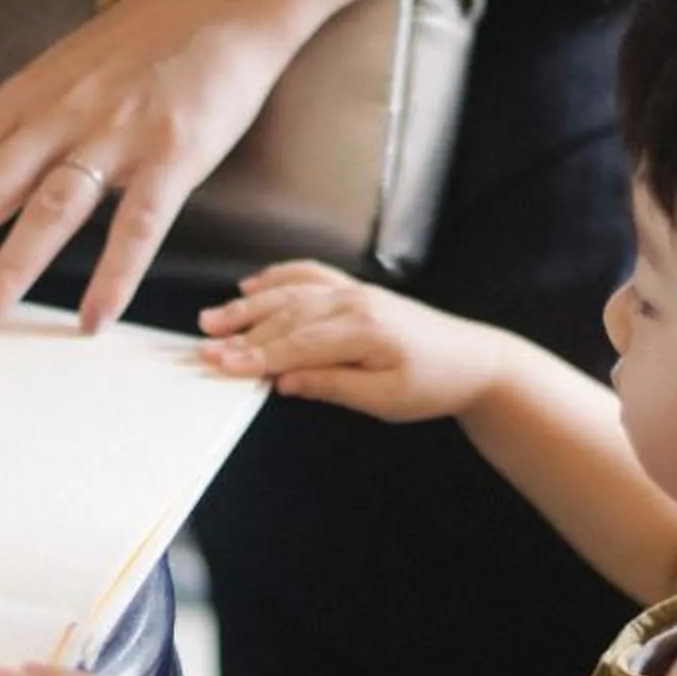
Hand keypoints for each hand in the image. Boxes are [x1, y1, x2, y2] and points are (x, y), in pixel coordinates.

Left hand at [0, 0, 319, 336]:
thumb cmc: (148, 40)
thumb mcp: (67, 72)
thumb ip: (26, 123)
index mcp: (25, 97)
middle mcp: (58, 114)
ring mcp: (116, 132)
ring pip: (47, 209)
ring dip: (6, 270)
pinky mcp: (174, 151)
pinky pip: (138, 223)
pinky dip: (115, 274)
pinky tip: (94, 319)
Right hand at [196, 261, 508, 420]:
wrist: (472, 360)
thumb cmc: (434, 383)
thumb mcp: (385, 399)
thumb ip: (333, 386)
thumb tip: (286, 381)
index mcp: (364, 329)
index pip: (296, 344)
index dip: (253, 355)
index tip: (220, 364)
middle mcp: (355, 301)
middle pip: (286, 316)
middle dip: (241, 332)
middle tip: (203, 347)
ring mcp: (355, 291)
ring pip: (291, 293)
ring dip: (249, 306)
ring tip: (213, 317)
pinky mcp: (356, 290)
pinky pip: (310, 276)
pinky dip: (278, 278)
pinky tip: (252, 287)